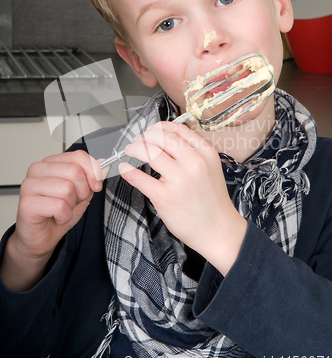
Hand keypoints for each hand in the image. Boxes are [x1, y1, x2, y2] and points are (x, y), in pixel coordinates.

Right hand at [0, 150, 106, 290]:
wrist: (41, 237)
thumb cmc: (58, 213)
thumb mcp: (82, 193)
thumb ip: (91, 177)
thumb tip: (102, 164)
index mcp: (51, 162)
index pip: (78, 156)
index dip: (93, 172)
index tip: (96, 185)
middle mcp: (38, 169)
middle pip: (75, 171)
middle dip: (82, 191)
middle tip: (73, 202)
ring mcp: (29, 185)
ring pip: (67, 189)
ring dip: (71, 205)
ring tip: (62, 210)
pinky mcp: (27, 204)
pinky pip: (59, 206)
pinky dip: (64, 216)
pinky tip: (56, 218)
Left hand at [119, 122, 246, 274]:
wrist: (218, 230)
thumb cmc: (212, 201)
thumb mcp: (210, 168)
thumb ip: (192, 153)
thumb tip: (164, 139)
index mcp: (206, 153)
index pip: (178, 130)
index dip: (159, 127)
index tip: (151, 130)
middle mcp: (194, 163)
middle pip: (162, 137)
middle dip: (145, 136)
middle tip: (137, 140)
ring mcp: (179, 180)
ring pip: (150, 152)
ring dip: (135, 148)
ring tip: (130, 150)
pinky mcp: (165, 197)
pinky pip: (140, 178)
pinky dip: (128, 170)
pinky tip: (125, 168)